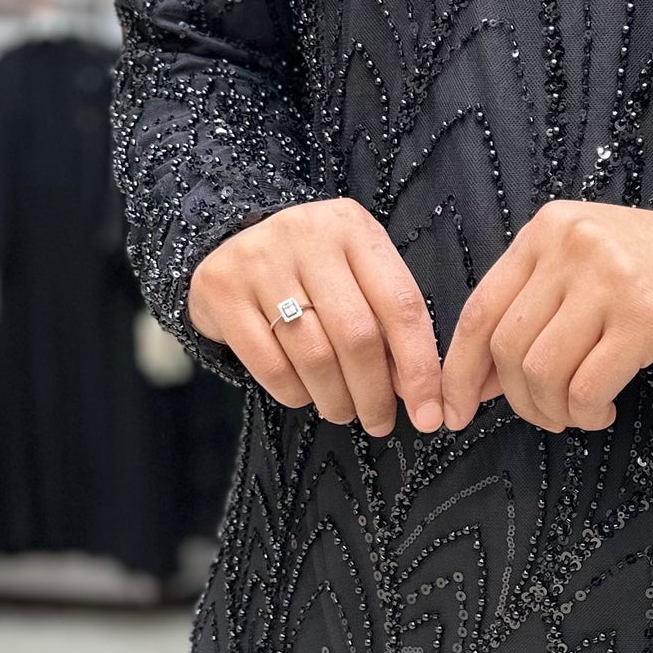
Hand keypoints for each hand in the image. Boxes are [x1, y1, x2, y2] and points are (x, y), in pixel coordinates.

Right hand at [187, 199, 441, 433]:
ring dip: (336, 399)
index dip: (420, 368)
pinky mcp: (222, 290)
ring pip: (314, 355)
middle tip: (380, 423)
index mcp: (353, 229)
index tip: (430, 414)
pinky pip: (269, 364)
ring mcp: (259, 261)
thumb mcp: (356, 278)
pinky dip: (295, 393)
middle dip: (375, 393)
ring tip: (343, 411)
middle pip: (357, 336)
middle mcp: (307, 235)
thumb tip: (417, 394)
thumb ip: (388, 324)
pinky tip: (305, 395)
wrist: (231, 246)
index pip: (401, 306)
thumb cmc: (311, 270)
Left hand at [440, 202, 652, 432]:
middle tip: (546, 416)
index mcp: (547, 229)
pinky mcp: (646, 317)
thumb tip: (475, 382)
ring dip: (553, 412)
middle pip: (509, 346)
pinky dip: (585, 414)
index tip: (454, 412)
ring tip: (577, 415)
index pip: (480, 309)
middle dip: (519, 400)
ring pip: (543, 371)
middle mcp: (574, 244)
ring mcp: (611, 277)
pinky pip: (587, 387)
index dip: (459, 371)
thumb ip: (528, 314)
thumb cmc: (649, 280)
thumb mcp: (580, 274)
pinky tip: (602, 412)